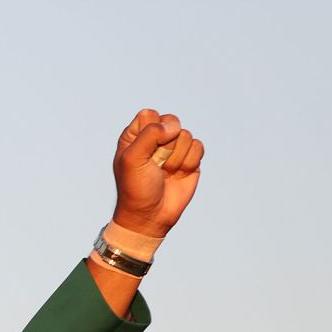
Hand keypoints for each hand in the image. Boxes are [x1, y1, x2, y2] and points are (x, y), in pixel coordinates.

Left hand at [111, 108, 203, 237]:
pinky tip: (179, 174)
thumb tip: (173, 126)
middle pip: (172, 121)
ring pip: (186, 135)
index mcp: (136, 135)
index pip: (150, 115)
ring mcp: (174, 148)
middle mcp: (156, 139)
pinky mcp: (190, 159)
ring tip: (165, 173)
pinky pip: (198, 147)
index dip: (152, 130)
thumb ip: (149, 134)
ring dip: (176, 158)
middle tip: (155, 164)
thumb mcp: (132, 159)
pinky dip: (189, 162)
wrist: (151, 216)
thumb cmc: (136, 188)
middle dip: (166, 145)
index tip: (145, 150)